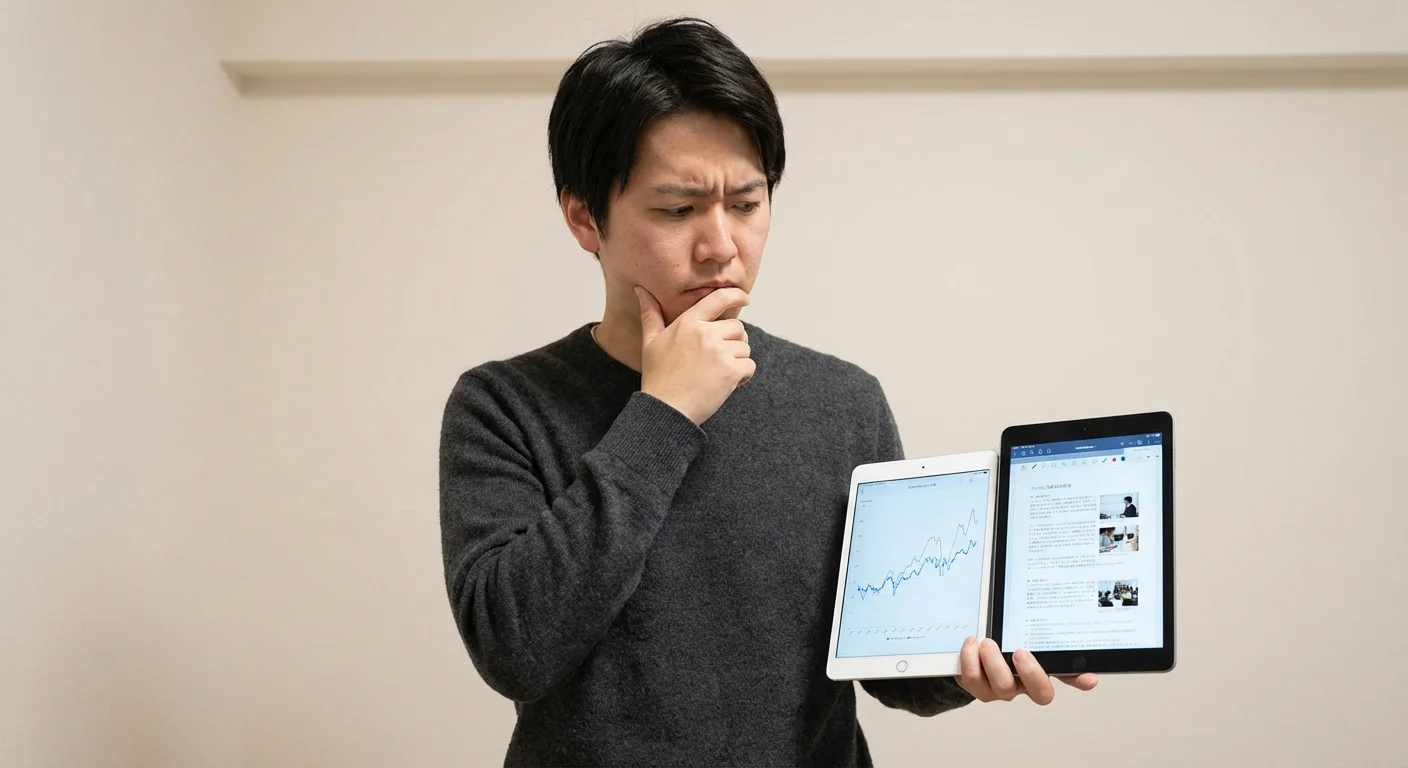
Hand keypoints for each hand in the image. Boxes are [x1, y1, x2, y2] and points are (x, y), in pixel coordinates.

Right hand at [637, 285, 754, 424]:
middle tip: (718, 359)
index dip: (736, 295)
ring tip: (716, 374)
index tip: (744, 298)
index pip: (719, 299)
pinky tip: (725, 384)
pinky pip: (749, 366)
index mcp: (688, 323)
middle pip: (737, 327)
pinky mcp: (731, 370)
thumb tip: (640, 290)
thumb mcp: (650, 342)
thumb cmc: (657, 377)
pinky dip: (743, 376)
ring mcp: (719, 351)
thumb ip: (650, 314)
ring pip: (744, 348)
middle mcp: (706, 333)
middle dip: (733, 341)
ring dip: (737, 360)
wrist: (665, 409)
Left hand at [957, 637, 1097, 704]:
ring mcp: (1002, 689)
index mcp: (1040, 667)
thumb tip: (1046, 603)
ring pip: (1004, 687)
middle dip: (1032, 673)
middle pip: (1041, 693)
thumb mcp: (1014, 629)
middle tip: (1020, 652)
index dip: (1079, 680)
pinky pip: (975, 682)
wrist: (965, 651)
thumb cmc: (996, 638)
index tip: (1089, 678)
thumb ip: (1030, 625)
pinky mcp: (978, 688)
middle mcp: (1024, 683)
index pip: (1068, 675)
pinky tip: (971, 644)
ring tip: (986, 642)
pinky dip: (971, 661)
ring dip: (994, 663)